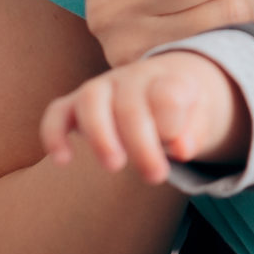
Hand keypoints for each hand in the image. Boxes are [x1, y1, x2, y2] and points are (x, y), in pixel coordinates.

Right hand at [40, 51, 250, 185]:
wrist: (165, 86)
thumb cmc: (182, 111)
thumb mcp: (199, 120)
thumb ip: (194, 132)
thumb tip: (184, 149)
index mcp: (168, 79)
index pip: (169, 93)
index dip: (173, 122)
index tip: (182, 151)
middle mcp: (132, 77)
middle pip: (130, 103)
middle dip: (141, 143)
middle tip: (156, 176)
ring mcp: (102, 87)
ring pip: (91, 99)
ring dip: (100, 134)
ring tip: (115, 165)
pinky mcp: (76, 103)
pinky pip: (57, 112)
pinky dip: (54, 134)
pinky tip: (62, 161)